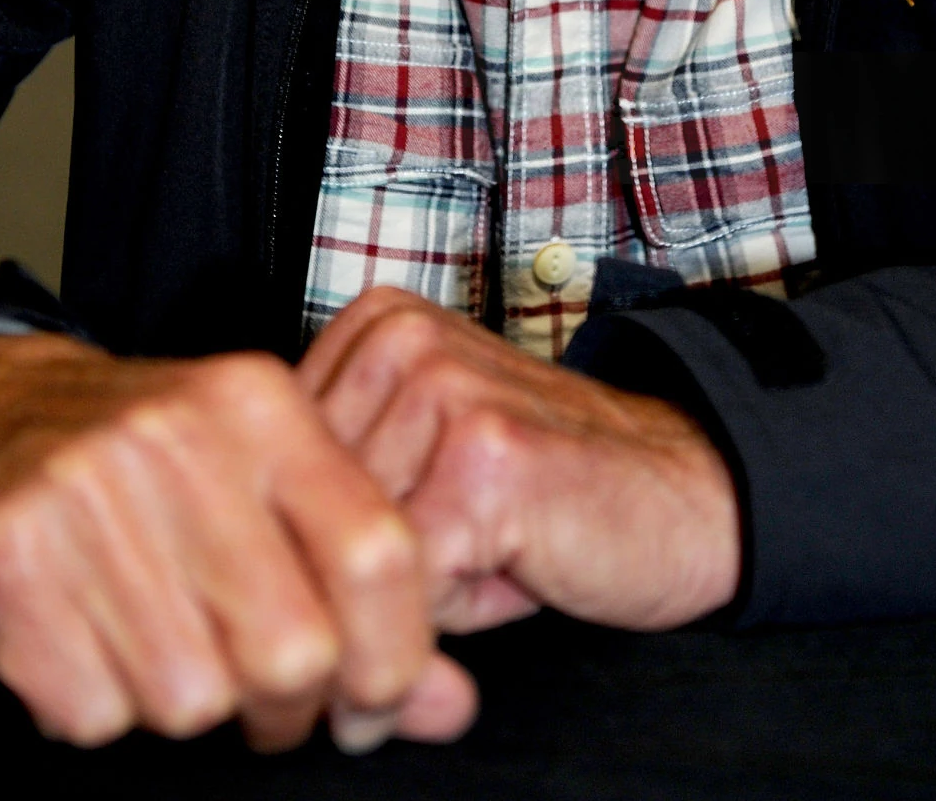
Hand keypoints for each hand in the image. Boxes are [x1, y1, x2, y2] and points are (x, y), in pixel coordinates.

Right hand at [0, 332, 475, 751]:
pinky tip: (84, 638)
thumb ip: (358, 589)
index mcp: (259, 403)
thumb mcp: (260, 482)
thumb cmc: (138, 457)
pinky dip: (95, 707)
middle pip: (292, 650)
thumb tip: (448, 705)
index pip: (377, 552)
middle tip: (255, 689)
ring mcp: (87, 489)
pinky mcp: (7, 552)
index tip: (377, 698)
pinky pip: (91, 711)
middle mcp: (179, 435)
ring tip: (154, 638)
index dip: (395, 656)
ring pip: (192, 698)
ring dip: (180, 704)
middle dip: (284, 706)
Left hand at [299, 288, 740, 634]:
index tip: (355, 573)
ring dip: (414, 594)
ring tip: (487, 552)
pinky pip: (413, 581)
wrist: (685, 492)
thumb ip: (336, 500)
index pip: (274, 461)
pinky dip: (455, 610)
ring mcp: (443, 388)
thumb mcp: (424, 473)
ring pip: (354, 550)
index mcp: (375, 325)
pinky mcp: (485, 454)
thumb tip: (250, 595)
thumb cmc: (549, 493)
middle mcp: (400, 340)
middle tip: (444, 565)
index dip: (312, 543)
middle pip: (307, 509)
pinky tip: (513, 567)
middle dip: (358, 579)